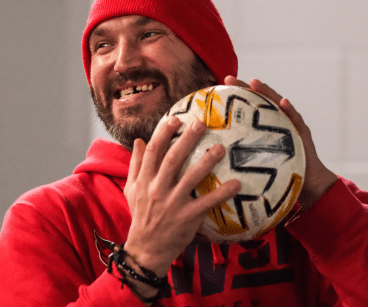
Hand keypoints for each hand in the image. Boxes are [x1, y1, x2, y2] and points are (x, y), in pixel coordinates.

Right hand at [123, 116, 240, 277]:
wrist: (146, 248)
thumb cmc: (141, 215)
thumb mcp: (131, 189)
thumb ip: (135, 165)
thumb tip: (139, 140)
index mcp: (144, 180)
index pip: (153, 151)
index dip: (164, 133)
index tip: (176, 119)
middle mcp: (157, 189)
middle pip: (172, 159)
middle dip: (186, 140)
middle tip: (201, 124)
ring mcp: (172, 203)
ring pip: (190, 178)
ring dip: (206, 161)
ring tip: (220, 148)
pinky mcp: (187, 217)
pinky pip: (206, 203)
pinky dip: (221, 193)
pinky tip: (236, 184)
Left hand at [224, 76, 337, 209]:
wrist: (307, 184)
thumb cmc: (279, 176)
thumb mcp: (256, 165)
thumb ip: (241, 157)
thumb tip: (213, 161)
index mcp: (263, 128)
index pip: (247, 110)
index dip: (233, 99)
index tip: (215, 90)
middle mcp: (276, 122)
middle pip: (259, 101)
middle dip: (245, 88)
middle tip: (229, 79)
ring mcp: (290, 124)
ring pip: (276, 105)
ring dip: (266, 92)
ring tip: (254, 82)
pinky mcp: (302, 132)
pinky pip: (296, 119)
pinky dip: (290, 110)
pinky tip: (283, 102)